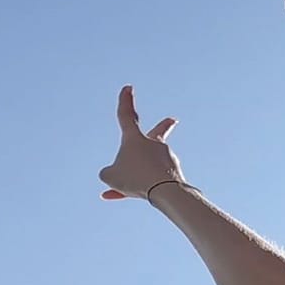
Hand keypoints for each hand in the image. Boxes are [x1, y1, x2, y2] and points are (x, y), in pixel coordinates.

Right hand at [98, 85, 184, 200]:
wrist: (165, 191)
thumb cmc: (135, 178)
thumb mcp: (110, 176)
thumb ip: (110, 174)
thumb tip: (117, 176)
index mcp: (135, 138)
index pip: (127, 116)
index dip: (125, 102)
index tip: (128, 88)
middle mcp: (153, 145)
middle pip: (158, 132)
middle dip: (164, 126)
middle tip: (172, 120)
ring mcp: (166, 158)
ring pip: (146, 171)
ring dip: (136, 179)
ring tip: (133, 187)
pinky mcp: (174, 174)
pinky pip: (154, 183)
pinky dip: (144, 189)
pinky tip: (139, 195)